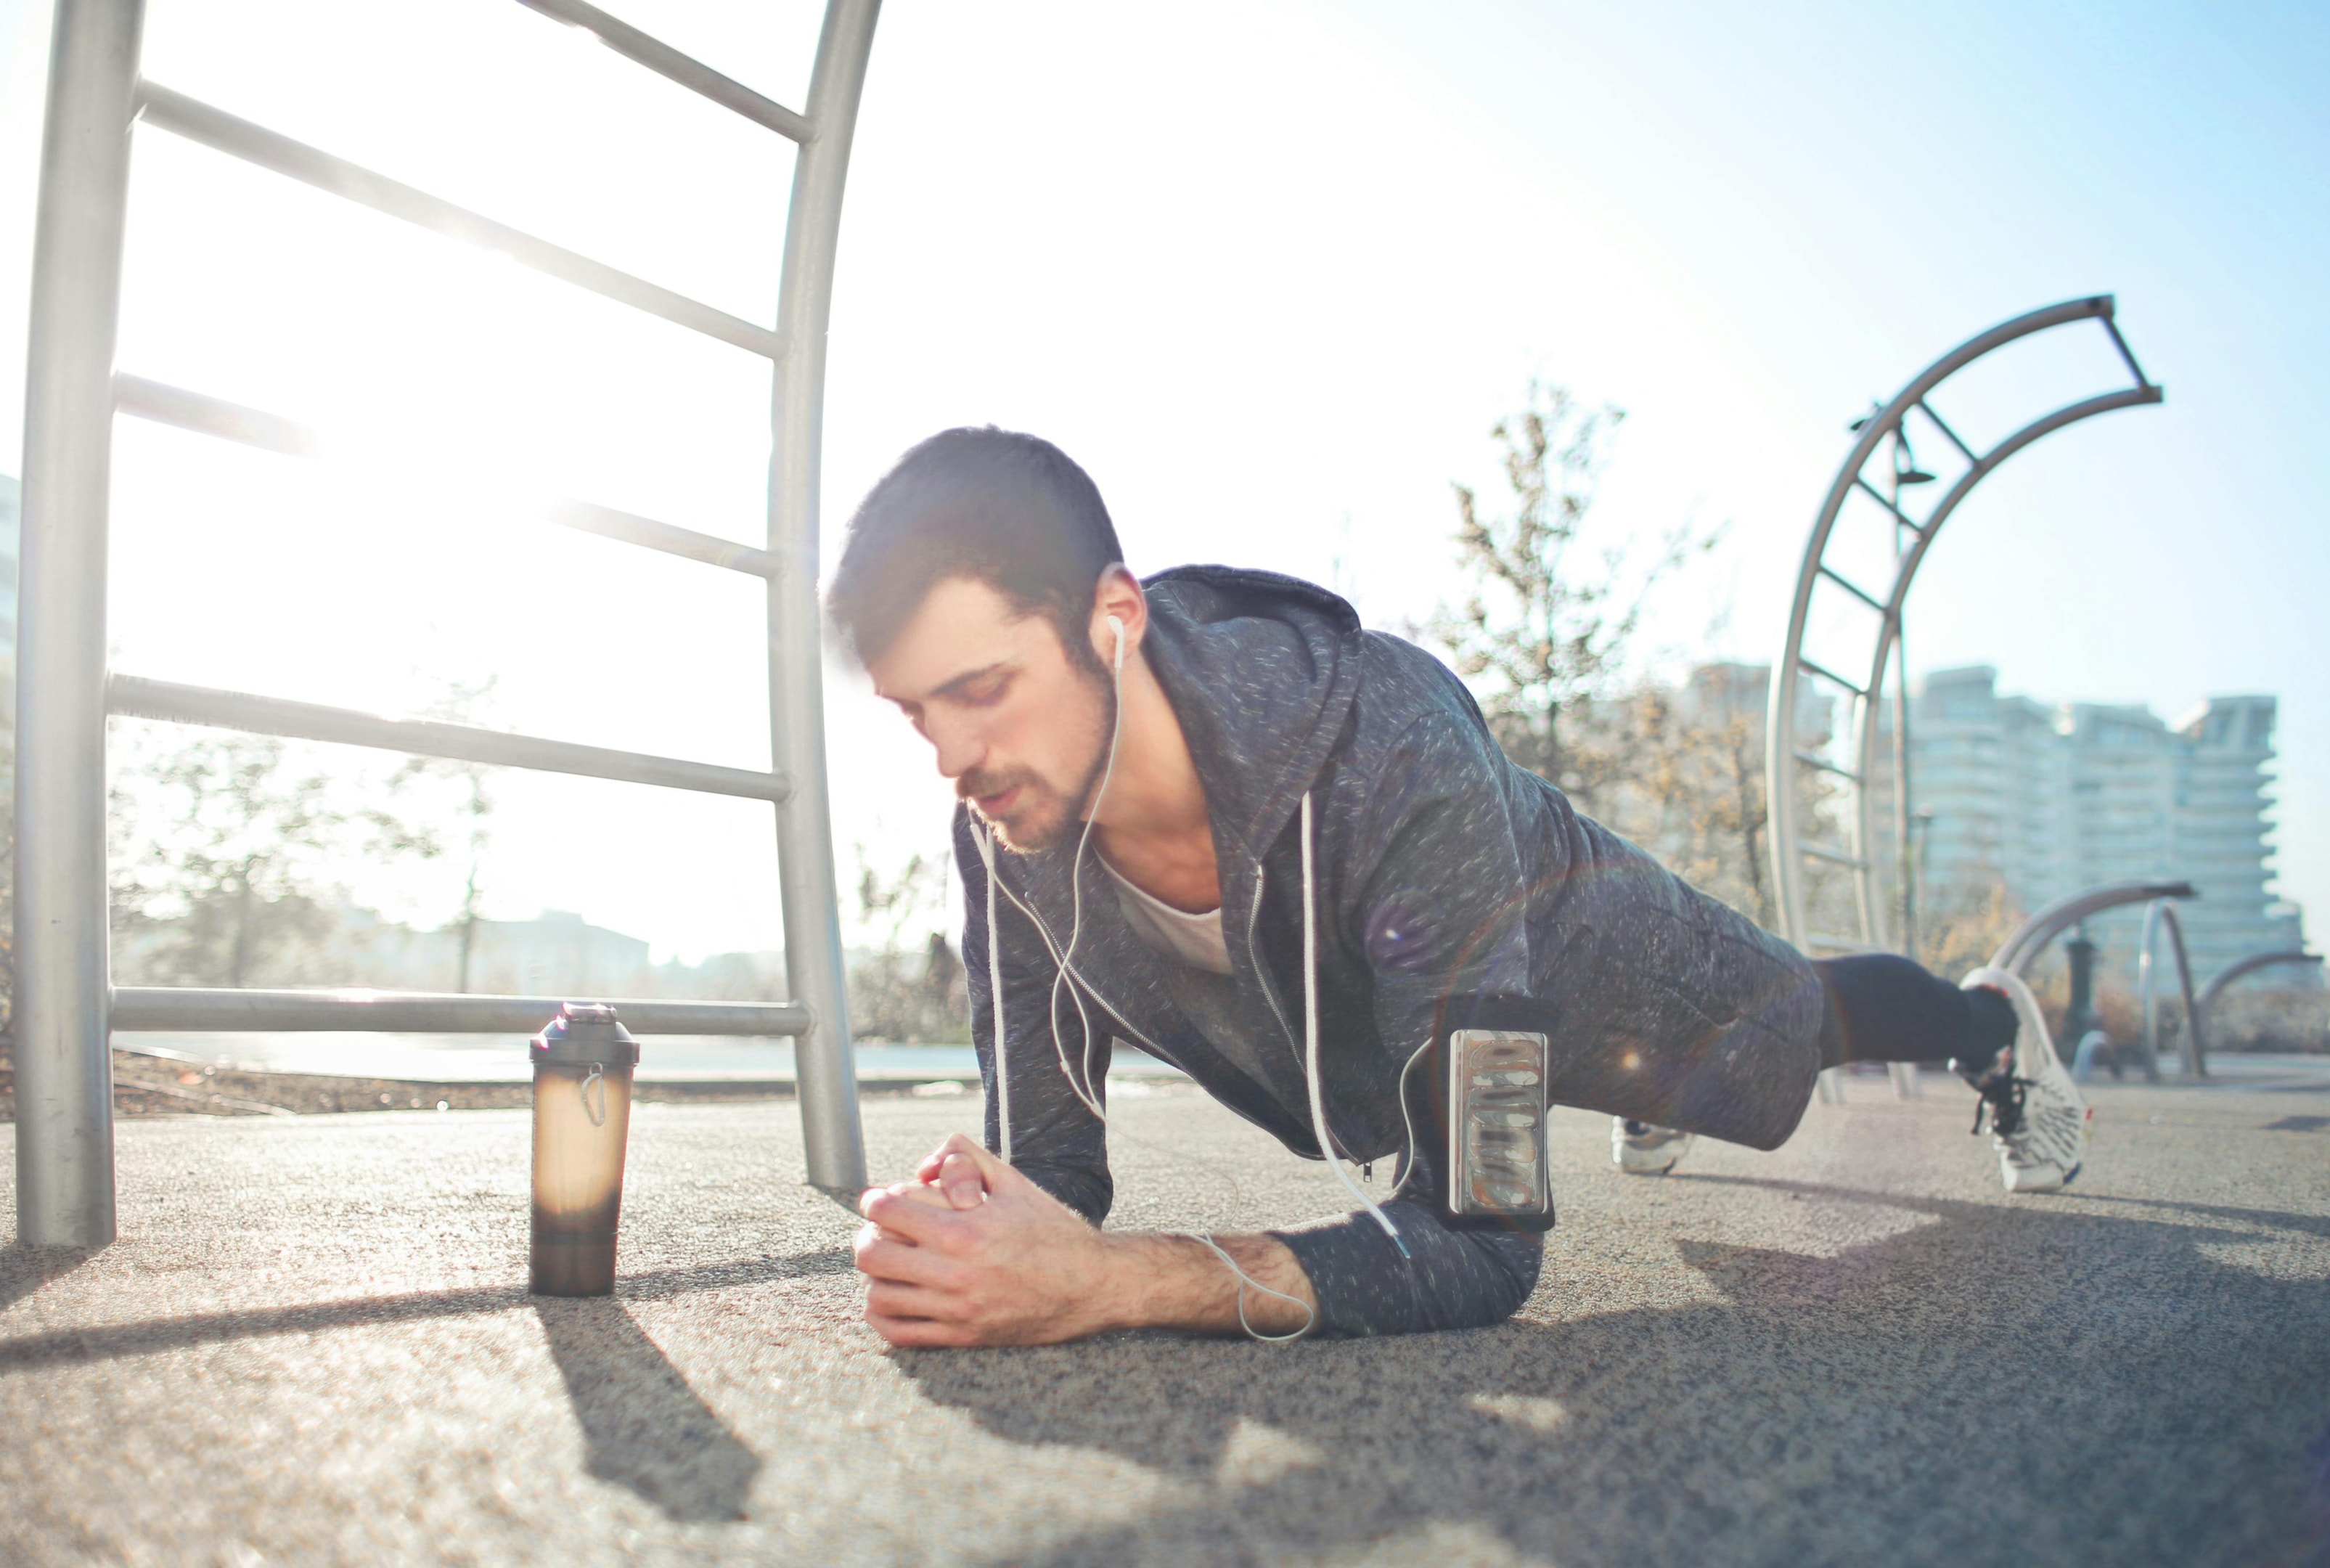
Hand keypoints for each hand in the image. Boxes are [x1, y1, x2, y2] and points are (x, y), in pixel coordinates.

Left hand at [855, 1134, 1128, 1346]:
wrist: (1091, 1285)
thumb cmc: (1051, 1230)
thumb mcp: (1015, 1183)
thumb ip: (969, 1159)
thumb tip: (925, 1160)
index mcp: (966, 1229)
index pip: (890, 1211)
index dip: (874, 1200)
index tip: (875, 1200)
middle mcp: (956, 1272)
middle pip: (874, 1254)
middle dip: (866, 1237)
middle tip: (874, 1231)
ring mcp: (957, 1309)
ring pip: (880, 1296)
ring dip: (873, 1276)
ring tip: (885, 1264)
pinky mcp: (963, 1336)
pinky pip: (900, 1333)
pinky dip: (883, 1316)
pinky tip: (891, 1297)